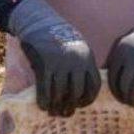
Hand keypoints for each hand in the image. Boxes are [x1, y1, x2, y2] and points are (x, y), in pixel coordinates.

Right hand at [9, 0, 99, 115]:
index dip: (87, 100)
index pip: (93, 86)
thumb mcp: (77, 49)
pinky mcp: (46, 64)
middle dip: (70, 105)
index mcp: (88, 58)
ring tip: (52, 110)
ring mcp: (61, 63)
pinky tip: (43, 105)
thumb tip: (79, 93)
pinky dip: (44, 100)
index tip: (79, 105)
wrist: (41, 23)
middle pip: (77, 92)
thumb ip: (81, 67)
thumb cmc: (59, 39)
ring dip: (56, 105)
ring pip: (61, 93)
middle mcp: (77, 61)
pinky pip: (46, 88)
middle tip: (64, 111)